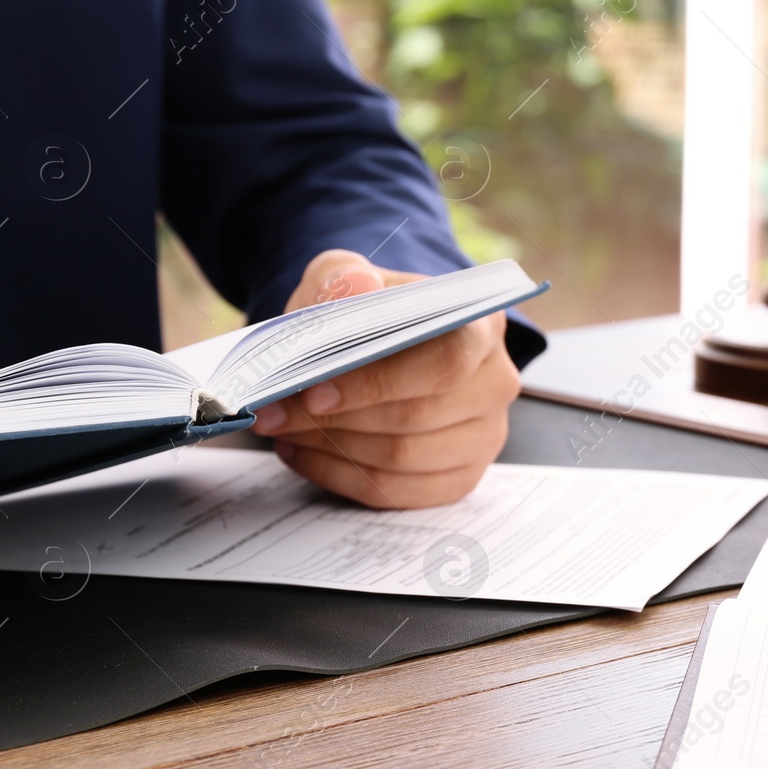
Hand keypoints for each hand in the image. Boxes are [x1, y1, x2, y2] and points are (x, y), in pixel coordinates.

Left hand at [251, 250, 518, 508]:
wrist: (381, 344)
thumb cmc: (369, 313)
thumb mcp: (348, 276)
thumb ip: (345, 277)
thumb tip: (355, 290)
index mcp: (481, 327)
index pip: (444, 363)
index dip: (378, 383)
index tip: (314, 391)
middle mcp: (495, 383)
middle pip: (417, 417)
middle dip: (334, 419)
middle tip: (273, 412)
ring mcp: (483, 436)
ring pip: (401, 460)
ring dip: (330, 448)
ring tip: (281, 427)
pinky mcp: (460, 476)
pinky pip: (394, 492)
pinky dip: (337, 476)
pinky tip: (300, 451)